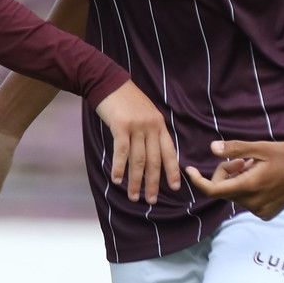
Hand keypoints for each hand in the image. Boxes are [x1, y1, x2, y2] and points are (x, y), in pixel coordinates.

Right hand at [95, 81, 181, 204]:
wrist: (109, 82)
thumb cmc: (126, 100)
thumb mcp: (146, 113)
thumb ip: (151, 131)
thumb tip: (152, 153)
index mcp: (159, 124)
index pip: (169, 152)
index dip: (172, 171)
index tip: (174, 187)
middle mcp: (151, 126)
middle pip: (155, 160)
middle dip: (153, 182)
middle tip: (151, 200)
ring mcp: (137, 126)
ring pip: (138, 160)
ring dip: (136, 181)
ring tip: (133, 196)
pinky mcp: (121, 126)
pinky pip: (122, 151)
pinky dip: (119, 167)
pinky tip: (117, 179)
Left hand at [184, 140, 283, 219]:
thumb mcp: (261, 147)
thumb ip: (235, 149)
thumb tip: (212, 149)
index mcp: (250, 186)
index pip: (213, 190)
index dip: (198, 180)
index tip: (189, 170)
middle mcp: (254, 203)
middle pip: (224, 190)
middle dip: (226, 173)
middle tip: (242, 159)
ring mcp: (261, 211)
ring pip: (235, 195)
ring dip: (238, 180)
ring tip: (256, 167)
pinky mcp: (267, 214)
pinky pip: (247, 201)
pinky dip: (248, 189)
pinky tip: (263, 178)